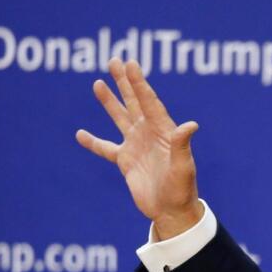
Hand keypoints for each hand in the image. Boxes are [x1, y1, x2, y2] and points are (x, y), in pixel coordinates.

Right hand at [76, 58, 202, 238]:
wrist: (171, 211)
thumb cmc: (182, 189)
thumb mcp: (183, 167)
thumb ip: (182, 145)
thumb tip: (191, 125)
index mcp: (163, 131)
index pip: (149, 101)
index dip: (139, 83)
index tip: (131, 64)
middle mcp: (148, 133)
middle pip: (134, 102)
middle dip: (124, 82)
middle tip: (114, 61)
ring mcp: (136, 146)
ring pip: (120, 118)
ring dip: (109, 102)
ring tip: (98, 83)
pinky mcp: (126, 162)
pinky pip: (105, 148)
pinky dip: (93, 142)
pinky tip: (80, 134)